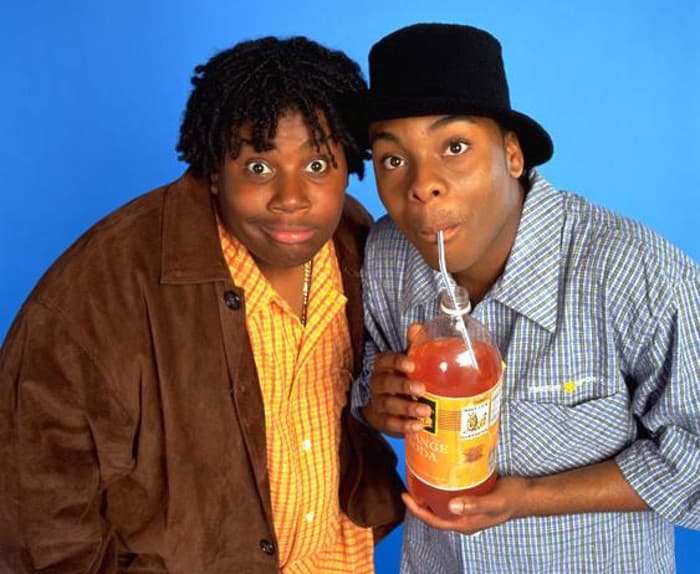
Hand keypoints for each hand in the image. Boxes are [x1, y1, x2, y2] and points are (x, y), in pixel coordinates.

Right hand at [361, 325, 430, 436]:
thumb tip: (417, 327)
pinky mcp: (381, 421)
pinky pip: (390, 424)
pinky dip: (404, 426)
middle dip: (403, 386)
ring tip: (426, 411)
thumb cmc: (400, 377)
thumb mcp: (406, 362)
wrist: (385, 405)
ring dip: (407, 408)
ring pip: (388, 405)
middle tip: (422, 389)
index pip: (384, 360)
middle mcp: (376, 384)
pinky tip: (418, 426)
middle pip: (385, 384)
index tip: (411, 365)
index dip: (396, 362)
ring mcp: (377, 403)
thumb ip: (413, 345)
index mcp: (382, 366)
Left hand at [401, 476, 530, 534]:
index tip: (405, 496)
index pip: (435, 521)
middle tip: (408, 483)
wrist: (528, 494)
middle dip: (419, 502)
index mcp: (467, 523)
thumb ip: (475, 504)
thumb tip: (451, 507)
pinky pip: (451, 497)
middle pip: (435, 514)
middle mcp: (464, 518)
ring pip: (442, 506)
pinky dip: (441, 489)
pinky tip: (438, 476)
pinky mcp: (471, 500)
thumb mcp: (496, 500)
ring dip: (429, 495)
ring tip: (417, 478)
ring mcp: (468, 510)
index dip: (417, 511)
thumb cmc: (513, 497)